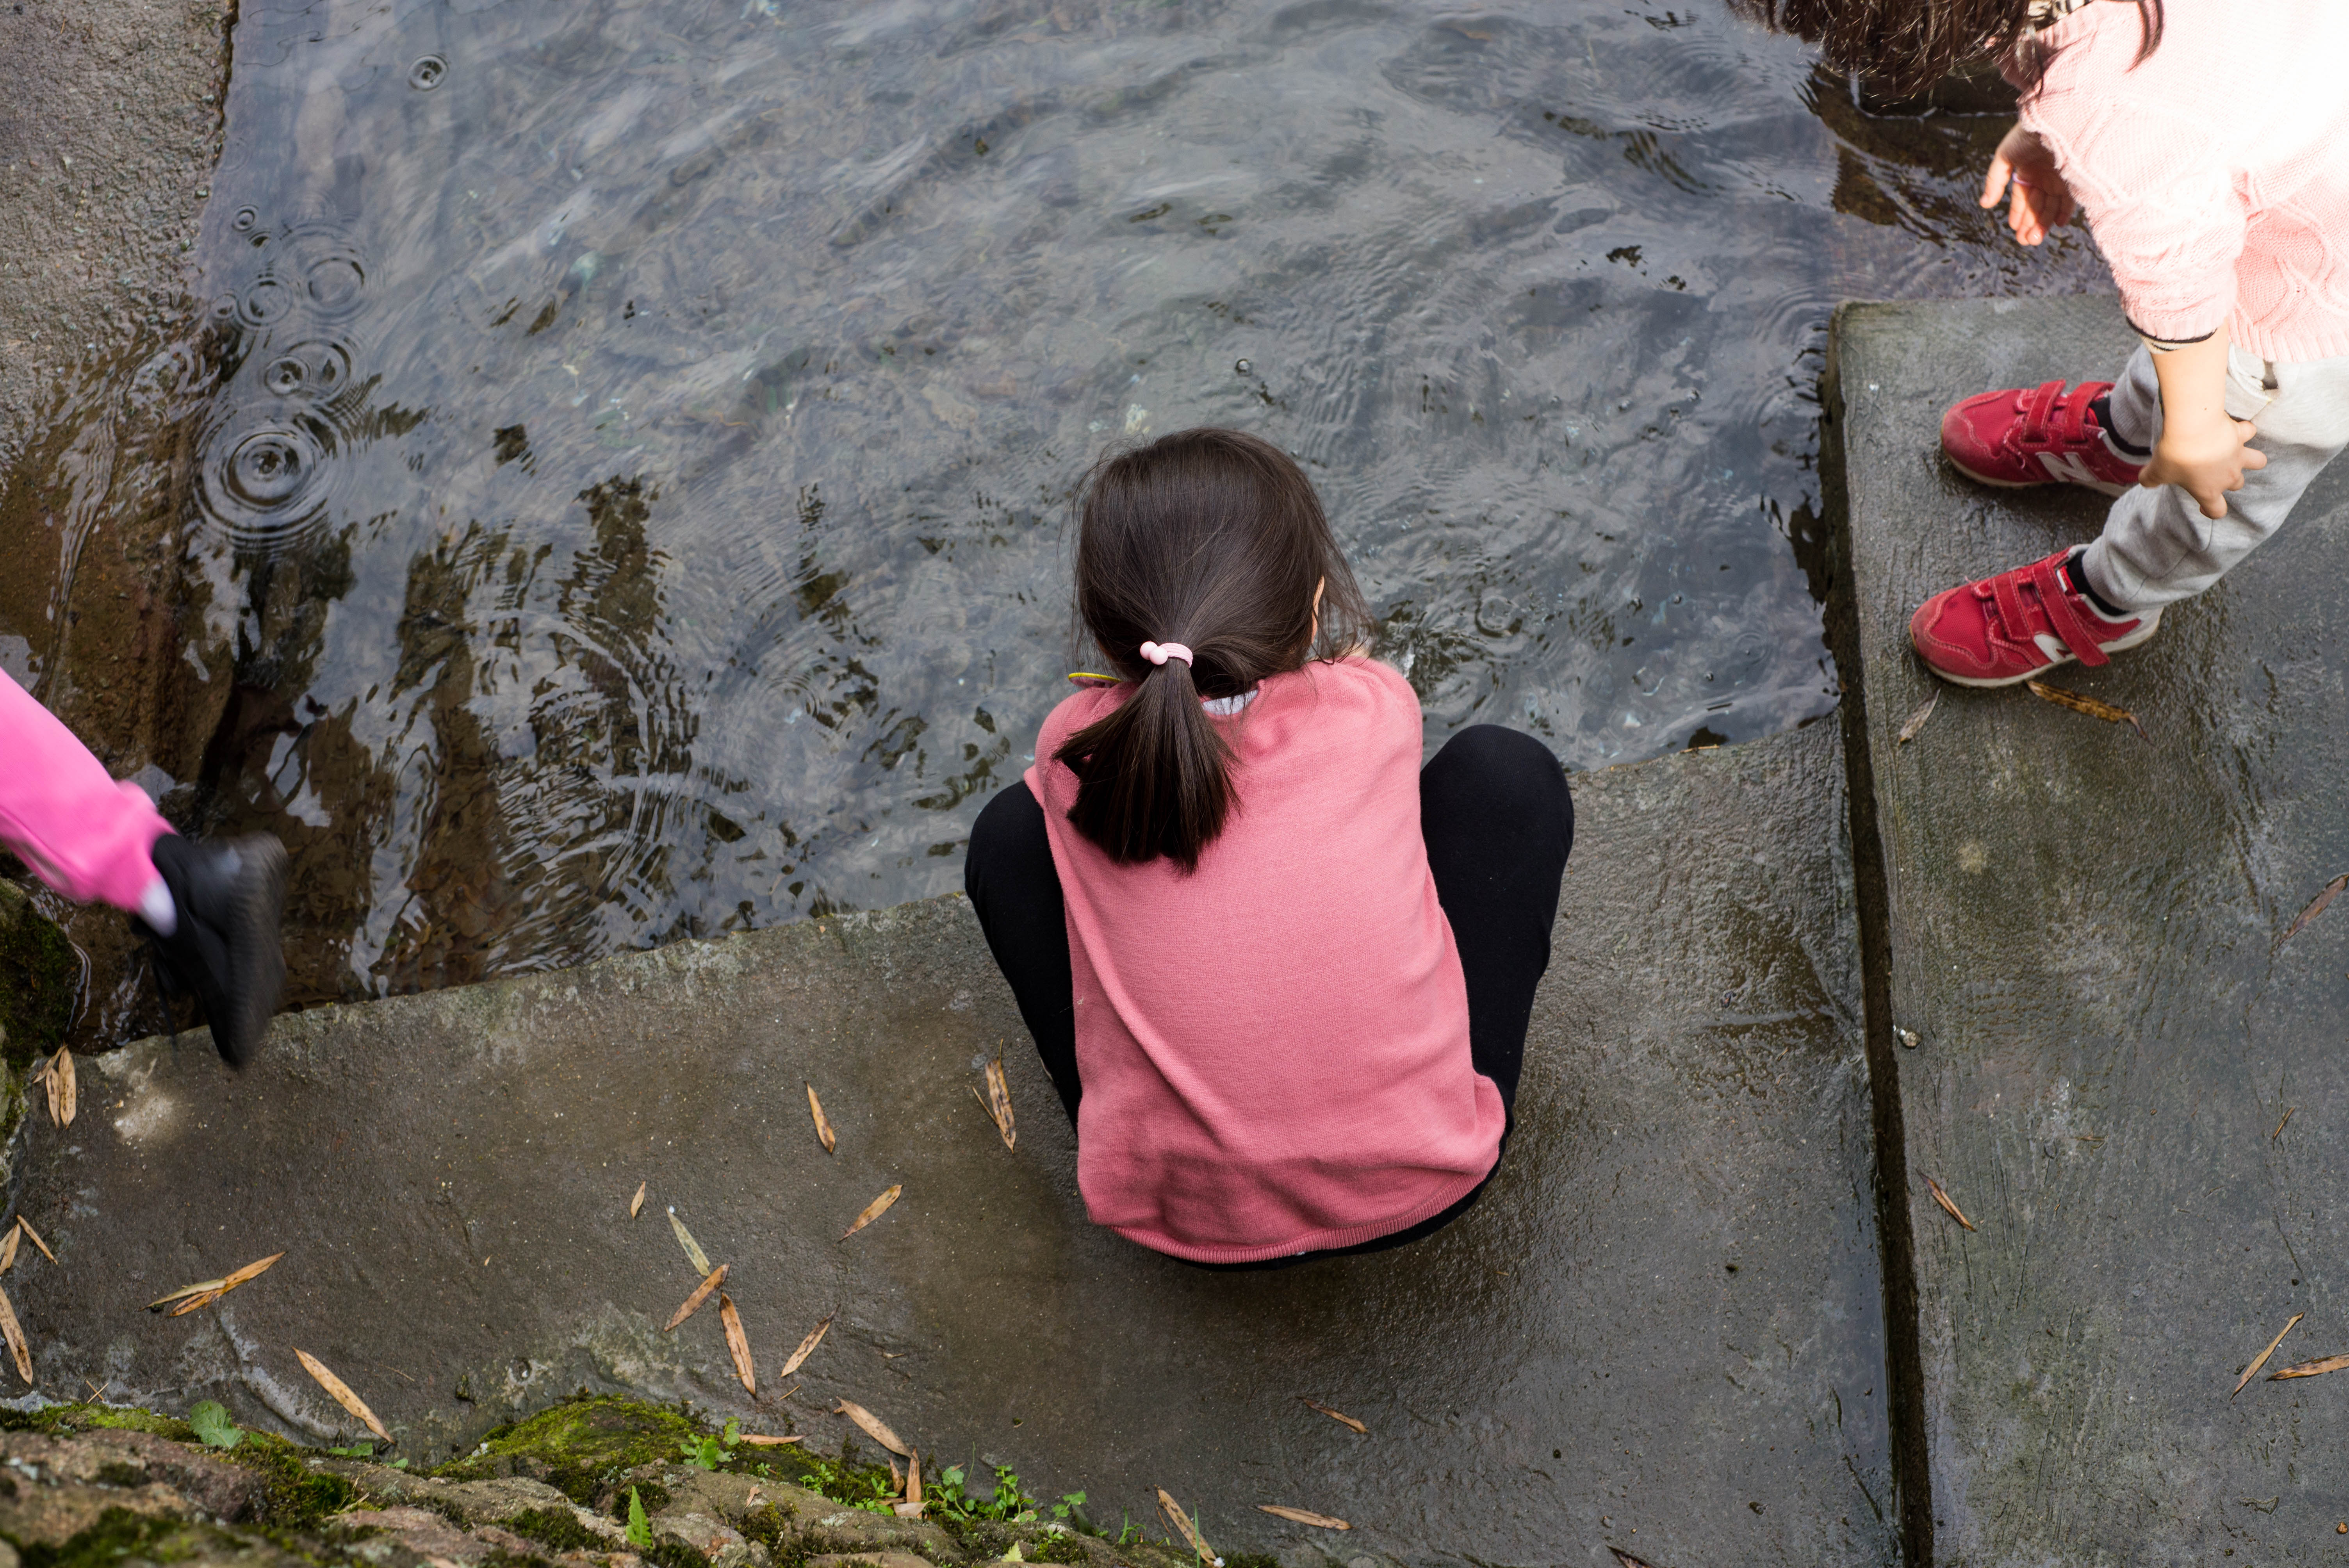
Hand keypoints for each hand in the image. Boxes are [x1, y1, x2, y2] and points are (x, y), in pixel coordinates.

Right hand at [1980, 123, 2074, 245]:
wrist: (2057, 116)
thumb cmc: (2028, 133)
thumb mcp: (2005, 156)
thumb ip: (1994, 181)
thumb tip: (1984, 205)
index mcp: (2027, 171)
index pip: (2022, 198)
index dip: (2018, 214)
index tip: (2015, 229)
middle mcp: (2045, 176)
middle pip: (2037, 206)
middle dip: (2030, 224)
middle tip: (2027, 241)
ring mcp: (2062, 177)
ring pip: (2052, 206)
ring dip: (2044, 223)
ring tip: (2036, 238)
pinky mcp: (2078, 175)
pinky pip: (2072, 199)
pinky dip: (2065, 212)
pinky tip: (2059, 224)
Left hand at [2141, 413, 2265, 518]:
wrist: (2192, 428)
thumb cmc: (2175, 455)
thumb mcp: (2156, 471)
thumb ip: (2150, 480)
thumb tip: (2145, 481)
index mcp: (2208, 491)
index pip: (2217, 511)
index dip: (2211, 512)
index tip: (2204, 507)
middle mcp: (2228, 475)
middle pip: (2238, 484)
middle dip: (2229, 480)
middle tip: (2213, 471)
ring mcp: (2238, 455)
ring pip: (2257, 462)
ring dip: (2252, 459)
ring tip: (2240, 454)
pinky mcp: (2241, 434)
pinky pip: (2249, 431)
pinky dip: (2244, 429)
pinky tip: (2235, 427)